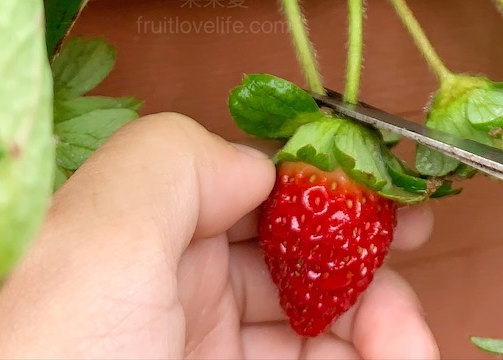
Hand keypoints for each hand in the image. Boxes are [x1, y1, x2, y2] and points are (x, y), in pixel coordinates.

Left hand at [0, 113, 438, 359]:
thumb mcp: (90, 246)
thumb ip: (171, 163)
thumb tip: (259, 167)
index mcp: (144, 247)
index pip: (252, 192)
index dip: (324, 181)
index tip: (386, 186)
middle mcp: (183, 304)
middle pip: (302, 255)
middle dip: (364, 250)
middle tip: (412, 247)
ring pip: (329, 323)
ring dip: (385, 316)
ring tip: (409, 334)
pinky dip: (382, 356)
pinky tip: (404, 352)